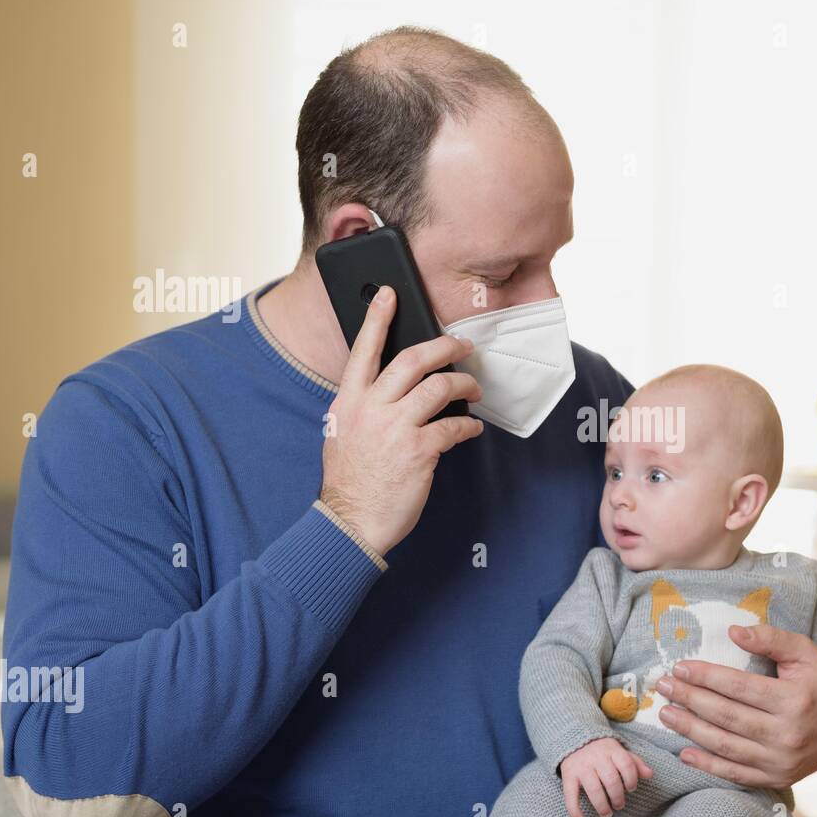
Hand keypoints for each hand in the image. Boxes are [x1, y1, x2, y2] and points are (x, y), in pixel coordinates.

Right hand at [319, 285, 483, 554]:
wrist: (349, 522)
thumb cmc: (349, 483)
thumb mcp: (341, 433)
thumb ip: (363, 408)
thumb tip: (389, 392)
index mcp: (348, 401)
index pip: (364, 349)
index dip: (378, 318)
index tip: (389, 293)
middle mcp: (371, 408)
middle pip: (413, 359)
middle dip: (445, 346)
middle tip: (463, 345)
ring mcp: (396, 428)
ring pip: (440, 387)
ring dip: (464, 385)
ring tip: (475, 391)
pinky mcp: (419, 451)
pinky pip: (453, 426)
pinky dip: (468, 425)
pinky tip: (472, 428)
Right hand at [558, 737, 653, 816]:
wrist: (574, 739)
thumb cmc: (602, 751)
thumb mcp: (619, 752)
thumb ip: (634, 763)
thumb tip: (650, 774)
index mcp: (612, 750)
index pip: (627, 765)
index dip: (632, 779)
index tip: (631, 789)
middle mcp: (596, 757)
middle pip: (611, 780)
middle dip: (618, 797)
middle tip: (620, 805)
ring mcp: (582, 766)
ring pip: (594, 789)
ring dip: (602, 806)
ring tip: (607, 814)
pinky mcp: (569, 774)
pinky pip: (570, 793)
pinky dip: (574, 809)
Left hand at [653, 624, 816, 787]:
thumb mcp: (806, 652)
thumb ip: (771, 639)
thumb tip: (733, 632)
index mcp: (794, 699)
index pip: (739, 687)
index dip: (706, 677)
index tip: (680, 667)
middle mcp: (787, 734)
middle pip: (727, 716)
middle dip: (690, 700)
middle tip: (663, 687)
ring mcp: (781, 761)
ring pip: (726, 746)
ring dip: (691, 730)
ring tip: (665, 714)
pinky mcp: (778, 778)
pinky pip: (736, 774)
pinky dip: (708, 766)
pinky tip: (685, 753)